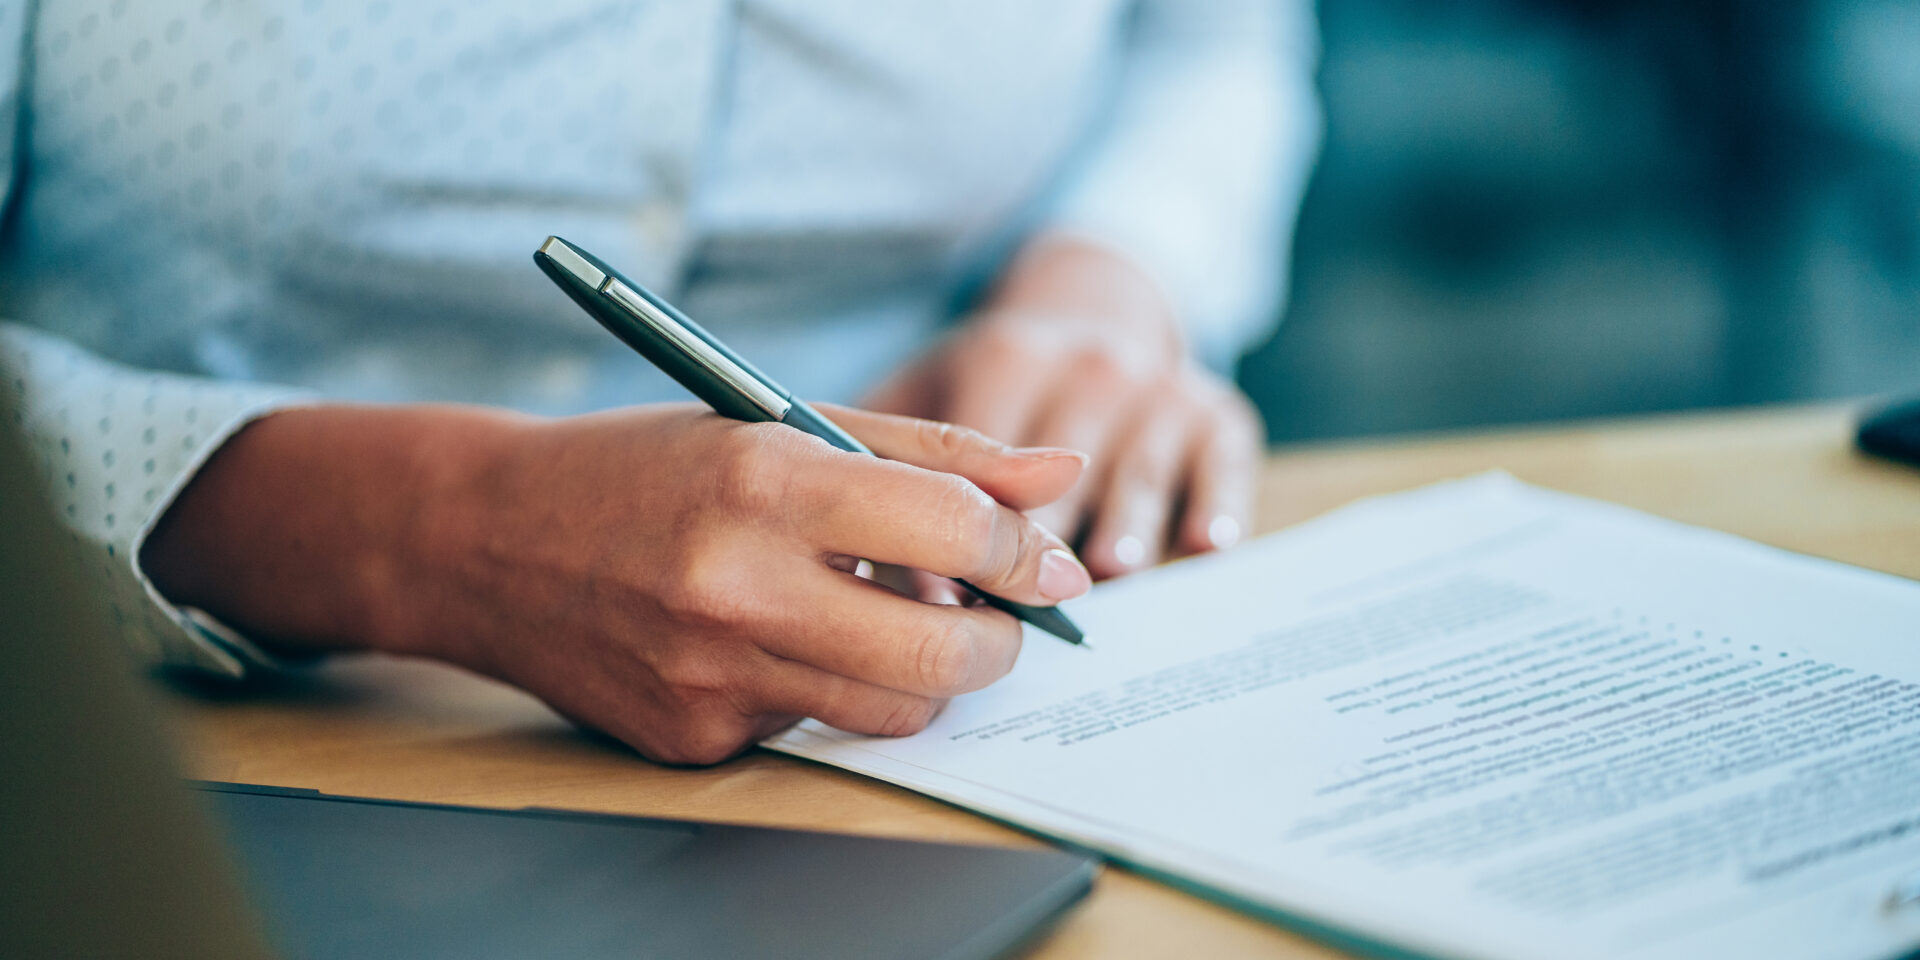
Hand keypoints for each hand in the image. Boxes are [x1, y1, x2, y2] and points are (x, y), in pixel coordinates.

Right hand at [142, 402, 1091, 764]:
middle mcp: (736, 587)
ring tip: (893, 622)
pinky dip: (822, 690)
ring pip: (889, 713)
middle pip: (940, 657)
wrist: (484, 540)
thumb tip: (1058, 481)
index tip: (1048, 563)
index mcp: (764, 481)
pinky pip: (808, 730)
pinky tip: (775, 643)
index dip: (1026, 551)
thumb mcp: (782, 423)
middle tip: (998, 620)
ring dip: (923, 677)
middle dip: (1000, 644)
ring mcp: (709, 676)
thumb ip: (932, 455)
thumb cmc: (647, 466)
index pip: (953, 531)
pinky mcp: (689, 738)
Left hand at [867, 234, 1262, 579]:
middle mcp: (1090, 365)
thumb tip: (862, 567)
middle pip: (1065, 473)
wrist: (1096, 310)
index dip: (961, 527)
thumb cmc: (991, 380)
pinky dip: (1218, 500)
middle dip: (1039, 543)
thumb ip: (892, 465)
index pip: (982, 453)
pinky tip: (1206, 542)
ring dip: (1127, 522)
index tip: (938, 590)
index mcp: (1007, 356)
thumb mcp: (928, 388)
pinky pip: (1223, 462)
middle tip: (1018, 604)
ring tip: (1114, 567)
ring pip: (1141, 471)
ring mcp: (1159, 387)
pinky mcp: (1218, 412)